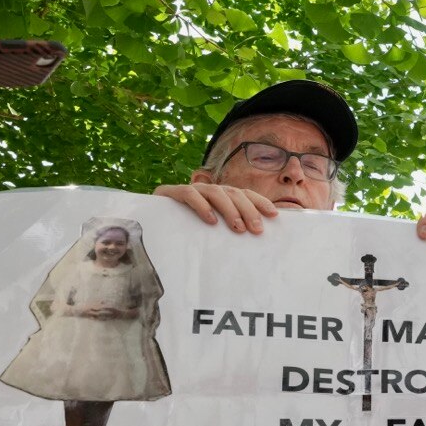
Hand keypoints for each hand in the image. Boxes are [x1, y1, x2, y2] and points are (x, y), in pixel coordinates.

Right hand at [156, 182, 279, 232]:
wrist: (150, 220)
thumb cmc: (187, 229)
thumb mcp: (213, 230)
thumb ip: (230, 228)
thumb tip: (258, 235)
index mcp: (220, 196)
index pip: (244, 193)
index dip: (259, 202)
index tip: (274, 215)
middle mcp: (208, 190)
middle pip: (233, 192)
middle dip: (248, 210)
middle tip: (256, 229)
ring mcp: (191, 190)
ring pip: (215, 192)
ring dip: (229, 210)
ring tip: (237, 228)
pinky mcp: (171, 193)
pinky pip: (189, 195)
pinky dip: (202, 206)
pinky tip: (211, 220)